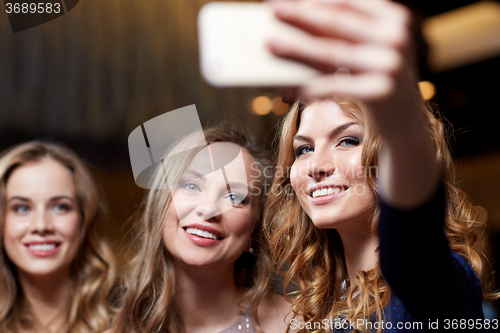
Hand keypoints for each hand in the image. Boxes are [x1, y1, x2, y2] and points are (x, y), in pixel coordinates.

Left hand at [267, 0, 420, 132]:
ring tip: (270, 45)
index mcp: (395, 18)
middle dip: (300, 16)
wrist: (405, 120)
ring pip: (330, 53)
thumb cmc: (377, 79)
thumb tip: (295, 26)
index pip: (347, 3)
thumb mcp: (368, 52)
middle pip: (336, 23)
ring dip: (295, 49)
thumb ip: (342, 37)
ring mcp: (390, 65)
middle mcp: (396, 37)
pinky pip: (332, 86)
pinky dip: (307, 87)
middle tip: (273, 10)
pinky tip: (287, 88)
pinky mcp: (380, 92)